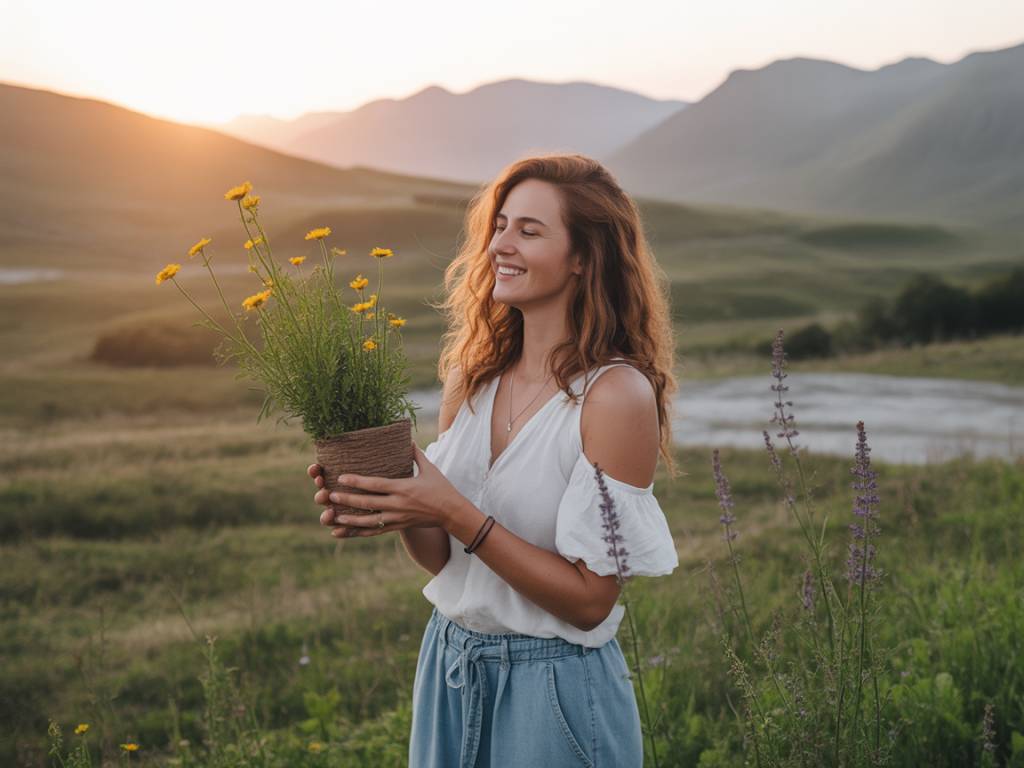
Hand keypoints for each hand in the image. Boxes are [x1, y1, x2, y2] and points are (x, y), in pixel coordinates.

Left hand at [315, 440, 465, 537]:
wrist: (452, 513)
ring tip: (333, 517)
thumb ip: (416, 454)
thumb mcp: (430, 469)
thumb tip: (408, 439)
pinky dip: (359, 533)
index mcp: (403, 488)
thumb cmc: (442, 488)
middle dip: (347, 500)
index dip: (357, 482)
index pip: (376, 485)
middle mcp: (398, 504)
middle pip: (368, 504)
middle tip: (329, 496)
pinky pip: (376, 532)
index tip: (341, 478)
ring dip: (350, 520)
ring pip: (369, 522)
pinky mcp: (399, 526)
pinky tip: (345, 532)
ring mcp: (398, 518)